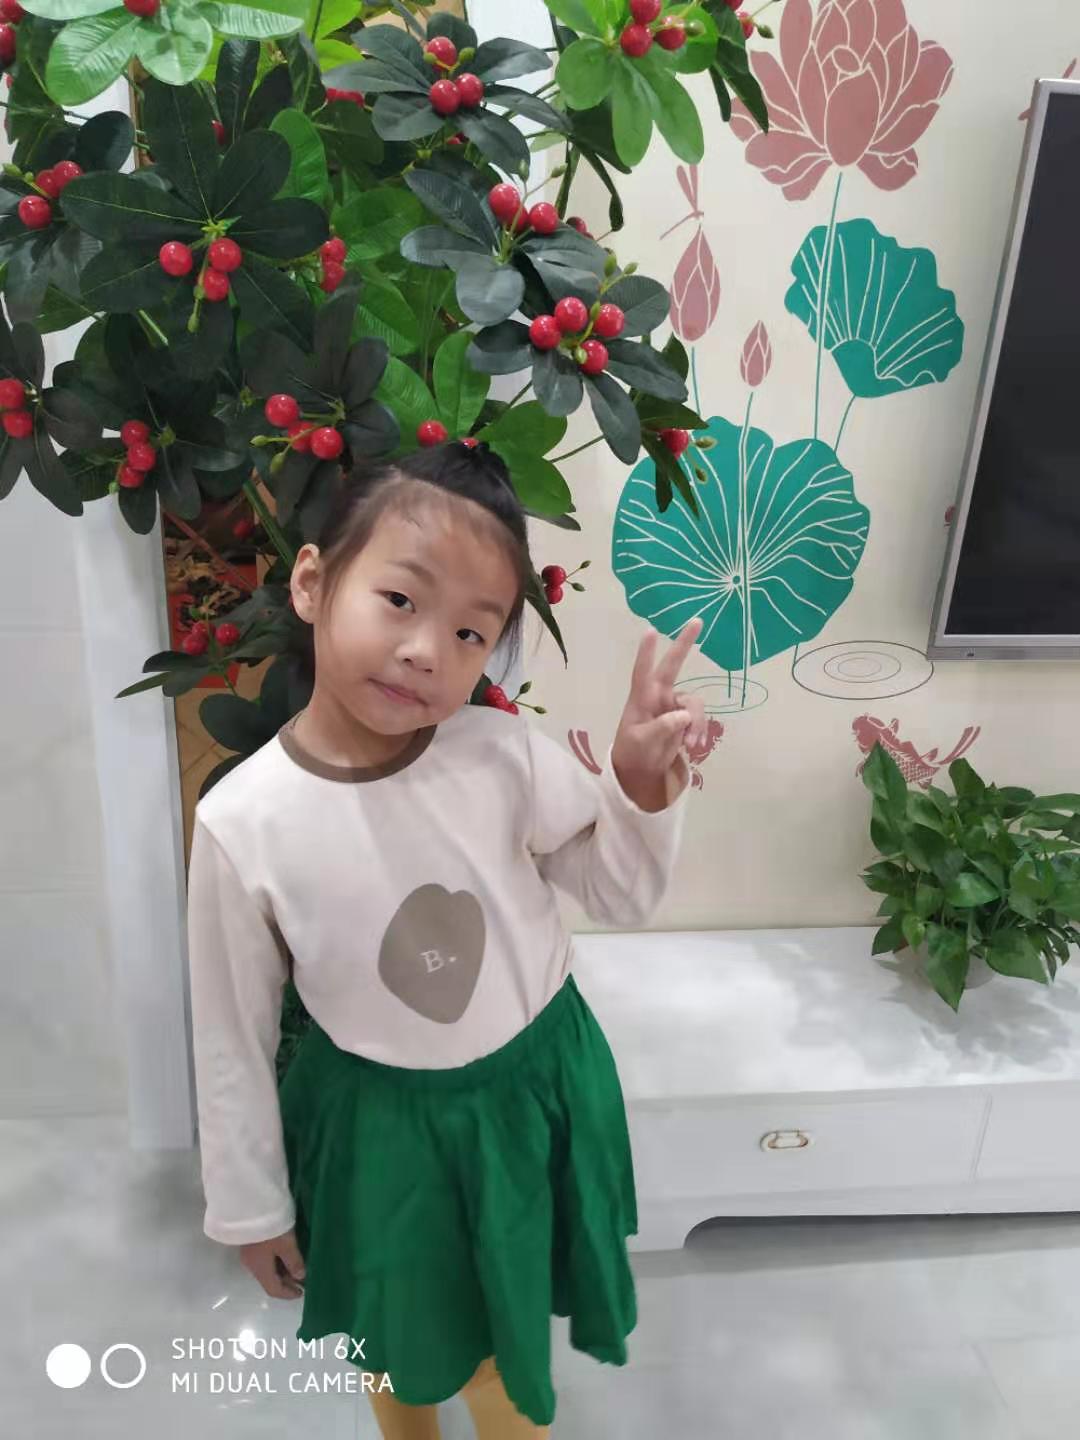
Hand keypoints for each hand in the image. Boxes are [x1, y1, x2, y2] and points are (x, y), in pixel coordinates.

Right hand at [239, 1227, 305, 1299]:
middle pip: (269, 1280)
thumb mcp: (287, 1244)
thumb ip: (294, 1262)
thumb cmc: (271, 1227)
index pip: (273, 1289)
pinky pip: (264, 1260)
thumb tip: (299, 1277)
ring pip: (266, 1270)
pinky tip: (285, 1256)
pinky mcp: (250, 1243)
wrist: (251, 1205)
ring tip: (297, 1267)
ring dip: (281, 1272)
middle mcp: (251, 1265)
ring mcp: (249, 1254)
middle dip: (285, 1283)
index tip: (301, 1293)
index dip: (288, 1294)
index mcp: (260, 1269)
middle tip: (303, 1279)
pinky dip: (275, 1262)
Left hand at [612, 618, 705, 811]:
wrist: (640, 769)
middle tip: (697, 620)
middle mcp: (658, 696)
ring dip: (696, 722)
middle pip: (672, 665)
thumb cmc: (632, 751)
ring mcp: (673, 705)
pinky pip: (698, 718)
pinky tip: (694, 746)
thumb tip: (683, 716)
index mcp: (641, 698)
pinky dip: (699, 731)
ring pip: (694, 702)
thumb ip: (661, 728)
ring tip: (690, 744)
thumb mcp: (642, 742)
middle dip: (684, 643)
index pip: (642, 671)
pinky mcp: (684, 718)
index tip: (650, 630)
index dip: (646, 652)